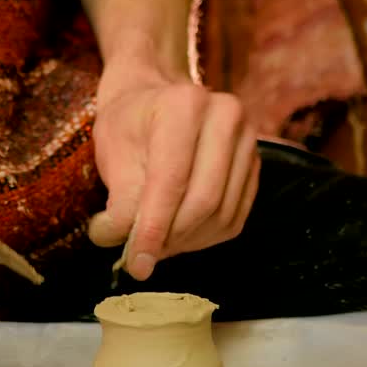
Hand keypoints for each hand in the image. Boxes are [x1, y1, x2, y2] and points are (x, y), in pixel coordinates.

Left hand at [89, 73, 259, 280]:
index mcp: (185, 104)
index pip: (171, 180)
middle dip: (170, 239)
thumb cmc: (129, 125)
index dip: (153, 228)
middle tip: (141, 256)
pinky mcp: (254, 166)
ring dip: (186, 241)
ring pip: (221, 214)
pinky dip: (204, 237)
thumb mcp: (112, 154)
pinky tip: (179, 234)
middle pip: (204, 200)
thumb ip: (121, 203)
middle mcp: (226, 116)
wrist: (154, 102)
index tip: (136, 264)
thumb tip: (130, 250)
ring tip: (156, 243)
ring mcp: (248, 141)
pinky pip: (234, 218)